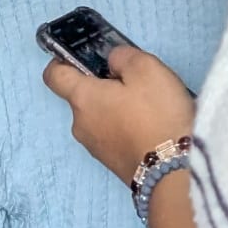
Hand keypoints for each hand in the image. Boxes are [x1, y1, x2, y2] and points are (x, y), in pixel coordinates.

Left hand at [43, 43, 195, 183]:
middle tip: (136, 84)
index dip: (62, 61)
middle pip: (83, 97)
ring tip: (149, 108)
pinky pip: (111, 136)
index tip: (84, 56)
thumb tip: (111, 62)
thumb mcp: (146, 68)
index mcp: (83, 99)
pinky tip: (150, 128)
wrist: (174, 171)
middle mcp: (80, 125)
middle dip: (103, 86)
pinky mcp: (112, 164)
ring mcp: (95, 148)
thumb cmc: (157, 113)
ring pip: (99, 117)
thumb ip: (122, 56)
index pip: (53, 76)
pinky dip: (125, 128)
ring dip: (116, 109)